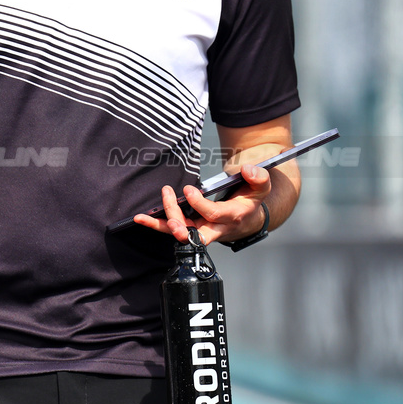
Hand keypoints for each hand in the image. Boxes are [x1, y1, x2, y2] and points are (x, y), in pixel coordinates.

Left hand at [133, 163, 270, 244]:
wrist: (248, 218)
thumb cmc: (250, 200)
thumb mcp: (261, 187)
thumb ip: (259, 178)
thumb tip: (247, 169)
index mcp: (231, 217)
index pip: (212, 214)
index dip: (198, 203)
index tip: (188, 189)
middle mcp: (215, 229)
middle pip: (194, 232)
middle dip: (179, 227)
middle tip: (168, 214)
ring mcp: (202, 231)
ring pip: (180, 234)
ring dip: (161, 225)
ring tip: (143, 216)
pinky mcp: (192, 229)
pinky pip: (173, 230)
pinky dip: (157, 225)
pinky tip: (142, 218)